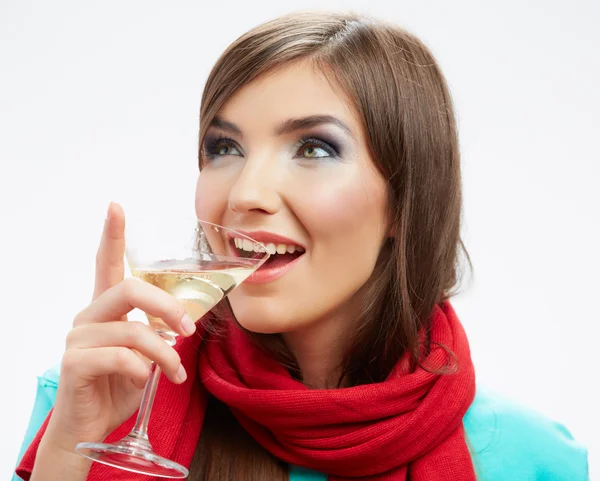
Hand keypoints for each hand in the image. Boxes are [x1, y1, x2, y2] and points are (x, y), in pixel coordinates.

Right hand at [44, 202, 195, 450]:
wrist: (88, 427)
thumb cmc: (117, 386)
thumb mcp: (145, 355)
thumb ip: (157, 333)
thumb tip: (185, 321)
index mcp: (106, 309)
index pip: (106, 264)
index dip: (113, 235)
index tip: (116, 206)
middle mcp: (89, 316)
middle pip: (129, 288)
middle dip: (168, 306)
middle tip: (188, 329)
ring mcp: (79, 339)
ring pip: (134, 329)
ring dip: (164, 354)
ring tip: (174, 373)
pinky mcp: (75, 363)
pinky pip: (122, 357)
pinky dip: (143, 371)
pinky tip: (144, 382)